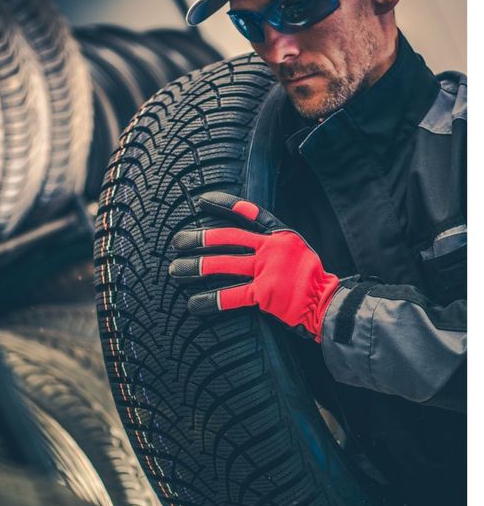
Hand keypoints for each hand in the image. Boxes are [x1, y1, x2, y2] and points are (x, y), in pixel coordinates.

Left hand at [169, 192, 339, 342]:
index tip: (202, 202)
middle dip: (200, 238)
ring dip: (197, 266)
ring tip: (176, 270)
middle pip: (228, 238)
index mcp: (281, 236)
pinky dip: (210, 300)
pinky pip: (231, 295)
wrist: (329, 304)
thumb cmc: (311, 281)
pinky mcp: (265, 294)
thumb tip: (245, 244)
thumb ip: (273, 246)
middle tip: (178, 241)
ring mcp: (268, 270)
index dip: (224, 205)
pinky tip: (194, 304)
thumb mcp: (297, 252)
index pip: (249, 214)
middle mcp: (273, 248)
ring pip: (224, 264)